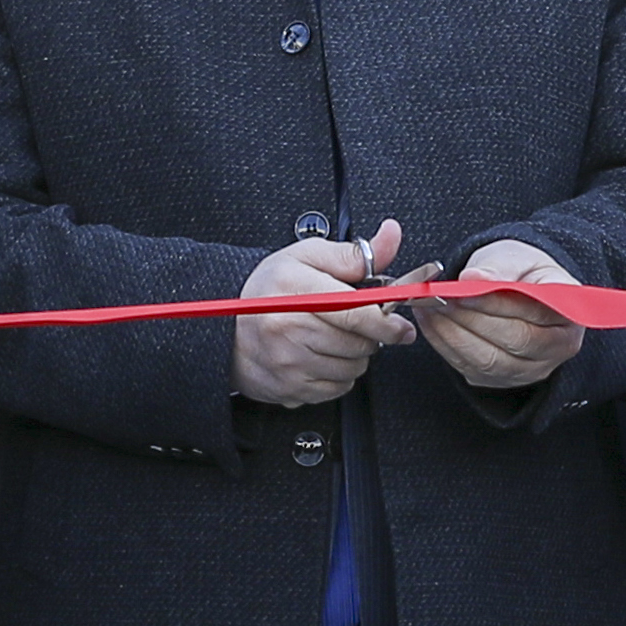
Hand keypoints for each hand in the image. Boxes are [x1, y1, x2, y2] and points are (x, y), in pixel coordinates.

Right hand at [235, 225, 404, 410]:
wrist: (225, 325)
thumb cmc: (267, 290)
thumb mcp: (307, 257)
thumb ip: (353, 253)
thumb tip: (391, 236)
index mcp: (296, 291)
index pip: (356, 313)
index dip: (387, 323)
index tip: (400, 327)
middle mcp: (288, 328)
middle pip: (358, 344)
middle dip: (370, 337)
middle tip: (356, 326)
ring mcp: (287, 362)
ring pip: (351, 369)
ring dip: (354, 357)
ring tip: (335, 340)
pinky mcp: (288, 388)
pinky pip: (336, 390)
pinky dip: (339, 376)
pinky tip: (323, 358)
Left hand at [413, 237, 584, 397]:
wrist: (516, 288)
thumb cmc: (521, 271)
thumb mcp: (516, 256)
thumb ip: (499, 267)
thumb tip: (473, 279)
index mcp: (570, 312)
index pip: (535, 313)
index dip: (496, 304)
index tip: (462, 290)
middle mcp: (558, 347)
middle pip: (514, 341)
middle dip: (470, 319)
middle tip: (438, 299)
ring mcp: (531, 369)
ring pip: (489, 361)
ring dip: (452, 334)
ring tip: (428, 308)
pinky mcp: (501, 380)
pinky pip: (470, 369)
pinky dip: (445, 345)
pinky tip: (430, 322)